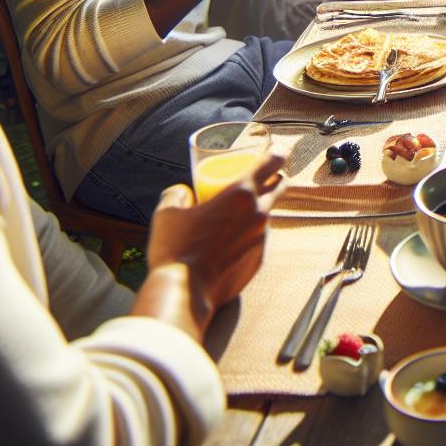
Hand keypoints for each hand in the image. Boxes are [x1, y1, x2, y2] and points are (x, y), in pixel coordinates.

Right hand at [145, 149, 287, 327]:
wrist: (186, 294)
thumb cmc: (175, 250)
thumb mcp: (167, 214)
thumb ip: (176, 195)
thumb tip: (182, 192)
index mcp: (240, 194)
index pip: (269, 164)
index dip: (276, 154)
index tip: (278, 151)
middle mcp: (258, 214)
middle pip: (279, 187)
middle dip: (276, 178)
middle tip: (266, 178)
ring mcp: (262, 238)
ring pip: (267, 216)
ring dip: (257, 211)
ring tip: (237, 216)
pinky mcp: (259, 260)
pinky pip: (258, 240)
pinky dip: (249, 237)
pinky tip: (229, 244)